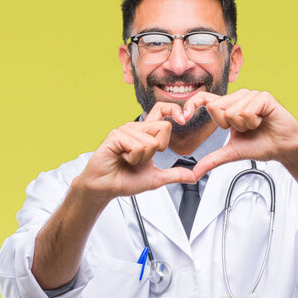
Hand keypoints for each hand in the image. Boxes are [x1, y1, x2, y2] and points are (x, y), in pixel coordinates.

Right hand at [75, 102, 195, 202]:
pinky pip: (137, 146)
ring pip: (151, 142)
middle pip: (164, 128)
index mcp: (145, 133)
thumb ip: (174, 175)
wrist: (105, 187)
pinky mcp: (116, 135)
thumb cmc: (124, 180)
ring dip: (142, 159)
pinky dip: (132, 158)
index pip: (161, 110)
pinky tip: (122, 158)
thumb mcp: (156, 178)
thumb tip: (192, 177)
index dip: (174, 110)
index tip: (183, 120)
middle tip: (140, 159)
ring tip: (128, 160)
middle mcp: (136, 128)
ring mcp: (125, 130)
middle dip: (157, 151)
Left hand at [182, 89, 297, 179]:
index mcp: (228, 106)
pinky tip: (262, 121)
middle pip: (216, 108)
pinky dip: (253, 122)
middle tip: (244, 129)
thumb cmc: (261, 145)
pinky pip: (246, 111)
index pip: (204, 99)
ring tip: (255, 126)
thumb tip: (194, 173)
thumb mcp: (231, 153)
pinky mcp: (263, 97)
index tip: (183, 117)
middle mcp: (237, 97)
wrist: (284, 148)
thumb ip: (212, 160)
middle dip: (229, 126)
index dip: (191, 104)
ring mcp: (250, 95)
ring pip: (232, 111)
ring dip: (243, 126)